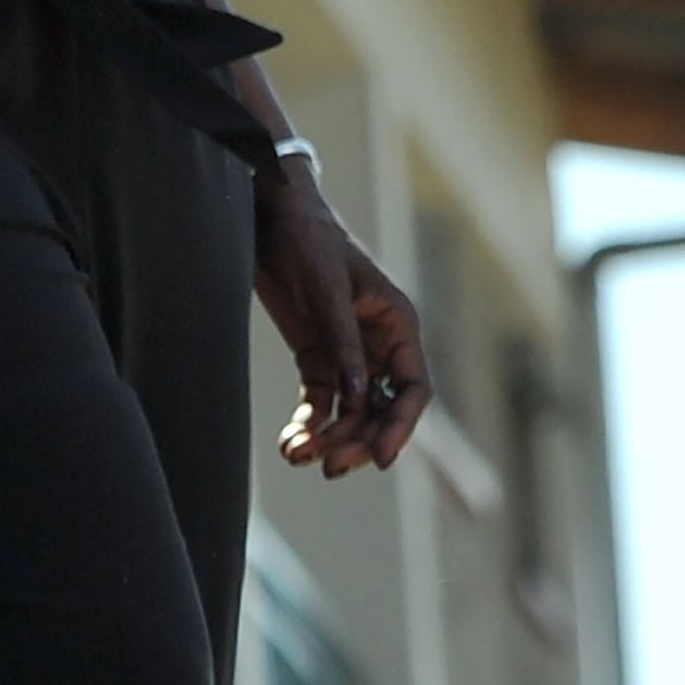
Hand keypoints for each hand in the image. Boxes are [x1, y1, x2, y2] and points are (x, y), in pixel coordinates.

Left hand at [254, 165, 431, 476]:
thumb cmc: (308, 241)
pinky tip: (291, 444)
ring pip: (351, 412)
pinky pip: (320, 403)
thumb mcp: (327, 290)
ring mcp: (349, 354)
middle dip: (359, 440)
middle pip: (381, 408)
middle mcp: (380, 345)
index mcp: (397, 325)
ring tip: (300, 456)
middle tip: (330, 466)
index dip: (401, 426)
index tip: (380, 458)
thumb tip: (357, 398)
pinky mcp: (318, 358)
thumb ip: (343, 344)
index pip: (413, 388)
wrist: (270, 218)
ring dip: (331, 438)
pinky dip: (308, 425)